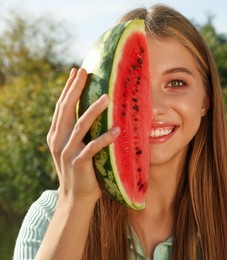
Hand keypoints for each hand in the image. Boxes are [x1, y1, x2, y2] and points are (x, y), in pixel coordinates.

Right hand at [46, 68, 119, 203]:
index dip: (69, 88)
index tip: (77, 71)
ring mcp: (67, 152)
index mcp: (56, 134)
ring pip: (80, 126)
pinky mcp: (78, 163)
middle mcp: (58, 140)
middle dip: (76, 90)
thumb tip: (92, 110)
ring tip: (106, 97)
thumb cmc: (80, 169)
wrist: (75, 197)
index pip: (62, 106)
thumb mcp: (74, 147)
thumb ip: (77, 131)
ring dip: (93, 110)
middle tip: (86, 73)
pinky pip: (93, 148)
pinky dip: (105, 138)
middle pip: (67, 110)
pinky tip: (118, 130)